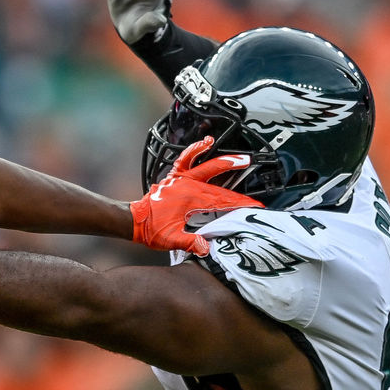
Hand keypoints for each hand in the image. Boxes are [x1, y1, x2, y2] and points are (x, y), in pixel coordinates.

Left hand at [130, 137, 261, 254]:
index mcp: (191, 199)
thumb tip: (205, 247)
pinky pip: (186, 159)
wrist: (135, 221)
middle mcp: (188, 186)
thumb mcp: (171, 239)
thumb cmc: (152, 230)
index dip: (240, 205)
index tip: (254, 208)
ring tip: (242, 159)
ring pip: (207, 168)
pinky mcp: (175, 178)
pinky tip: (206, 142)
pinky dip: (195, 150)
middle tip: (254, 199)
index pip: (222, 202)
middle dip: (238, 194)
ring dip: (225, 163)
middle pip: (220, 189)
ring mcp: (181, 180)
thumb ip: (189, 243)